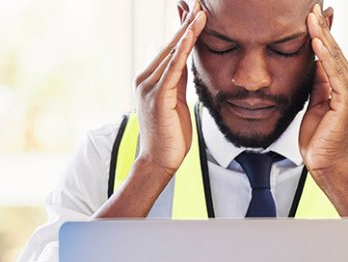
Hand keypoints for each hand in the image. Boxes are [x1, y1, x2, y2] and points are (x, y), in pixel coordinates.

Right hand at [133, 2, 206, 174]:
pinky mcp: (157, 96)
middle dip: (186, 23)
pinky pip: (172, 68)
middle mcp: (145, 78)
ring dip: (187, 31)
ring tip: (201, 12)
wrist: (160, 160)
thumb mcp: (177, 101)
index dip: (183, 28)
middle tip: (199, 2)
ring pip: (171, 53)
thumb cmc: (171, 135)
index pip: (170, 48)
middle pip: (170, 45)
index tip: (195, 10)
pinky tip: (190, 36)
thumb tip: (186, 62)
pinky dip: (182, 51)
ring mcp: (149, 86)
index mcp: (150, 79)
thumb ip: (179, 81)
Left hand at [300, 4, 347, 173]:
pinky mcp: (347, 102)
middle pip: (336, 51)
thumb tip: (314, 62)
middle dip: (323, 28)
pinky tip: (317, 42)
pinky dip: (325, 57)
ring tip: (312, 17)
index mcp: (346, 88)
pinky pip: (334, 74)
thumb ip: (318, 83)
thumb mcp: (315, 103)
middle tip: (313, 7)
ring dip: (322, 36)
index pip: (334, 55)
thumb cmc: (319, 139)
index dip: (323, 34)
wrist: (324, 164)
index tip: (314, 15)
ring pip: (336, 59)